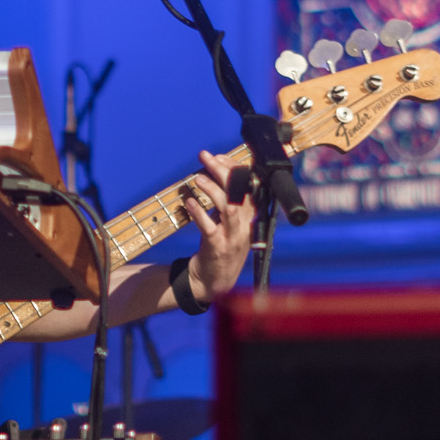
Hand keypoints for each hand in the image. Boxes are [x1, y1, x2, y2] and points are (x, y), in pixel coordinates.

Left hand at [181, 150, 255, 303]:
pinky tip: (189, 202)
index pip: (249, 186)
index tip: (218, 157)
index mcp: (249, 218)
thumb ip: (227, 204)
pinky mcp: (217, 248)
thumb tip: (215, 175)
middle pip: (240, 192)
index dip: (235, 169)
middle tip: (207, 157)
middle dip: (224, 171)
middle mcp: (244, 226)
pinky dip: (199, 213)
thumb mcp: (230, 226)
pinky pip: (209, 227)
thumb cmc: (220, 249)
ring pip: (229, 207)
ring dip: (213, 189)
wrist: (214, 283)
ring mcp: (232, 238)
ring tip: (198, 178)